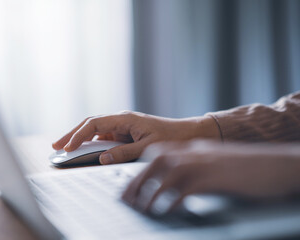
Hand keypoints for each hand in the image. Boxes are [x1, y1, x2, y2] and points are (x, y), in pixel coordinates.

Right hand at [52, 111, 219, 163]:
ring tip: (63, 148)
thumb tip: (102, 157)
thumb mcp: (147, 147)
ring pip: (94, 129)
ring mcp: (121, 126)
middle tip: (56, 146)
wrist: (186, 133)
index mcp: (124, 119)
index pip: (94, 124)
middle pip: (89, 124)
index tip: (67, 148)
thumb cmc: (170, 137)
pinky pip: (103, 136)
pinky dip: (91, 142)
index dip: (78, 136)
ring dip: (79, 137)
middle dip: (71, 134)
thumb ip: (124, 152)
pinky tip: (83, 149)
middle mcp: (120, 119)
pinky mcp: (124, 132)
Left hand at [122, 140, 299, 213]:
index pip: (158, 152)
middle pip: (156, 161)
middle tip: (126, 198)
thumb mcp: (215, 163)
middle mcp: (195, 152)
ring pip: (166, 175)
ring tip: (142, 208)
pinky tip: (166, 211)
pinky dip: (171, 202)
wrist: (275, 165)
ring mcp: (203, 163)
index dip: (141, 168)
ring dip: (150, 193)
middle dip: (137, 180)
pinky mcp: (213, 179)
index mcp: (194, 148)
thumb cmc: (246, 167)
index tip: (131, 184)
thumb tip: (175, 185)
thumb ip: (195, 167)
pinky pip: (184, 190)